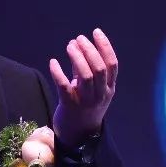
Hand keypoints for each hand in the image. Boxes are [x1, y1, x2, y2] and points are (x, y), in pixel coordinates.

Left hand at [49, 29, 118, 146]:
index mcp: (109, 88)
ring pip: (85, 76)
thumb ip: (85, 69)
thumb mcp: (92, 89)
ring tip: (69, 46)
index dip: (105, 46)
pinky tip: (53, 62)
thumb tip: (76, 45)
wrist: (77, 135)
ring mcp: (86, 101)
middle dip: (89, 50)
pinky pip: (64, 87)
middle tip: (79, 39)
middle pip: (98, 68)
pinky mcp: (70, 106)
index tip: (96, 32)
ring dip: (77, 57)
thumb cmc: (85, 107)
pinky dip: (58, 72)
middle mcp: (100, 94)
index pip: (112, 64)